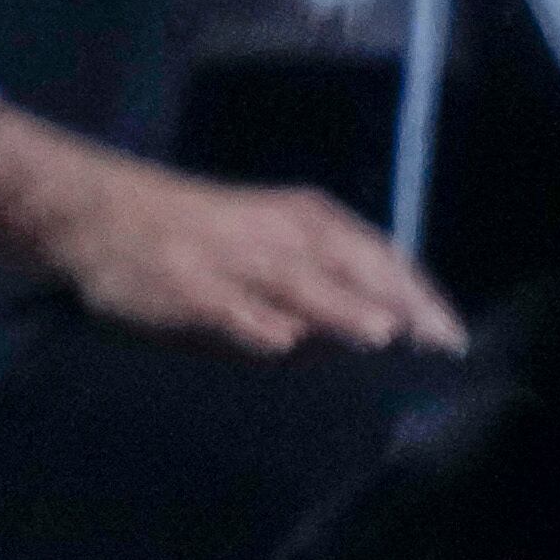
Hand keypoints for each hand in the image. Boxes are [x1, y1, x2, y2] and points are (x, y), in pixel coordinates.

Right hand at [0, 105, 463, 358]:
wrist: (106, 213)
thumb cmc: (204, 234)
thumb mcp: (275, 245)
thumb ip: (326, 280)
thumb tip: (386, 325)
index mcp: (310, 220)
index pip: (383, 256)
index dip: (421, 295)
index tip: (454, 339)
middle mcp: (282, 232)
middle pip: (354, 265)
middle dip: (401, 304)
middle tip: (441, 346)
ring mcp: (233, 256)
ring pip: (297, 280)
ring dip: (340, 306)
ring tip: (382, 334)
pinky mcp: (185, 282)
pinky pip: (225, 303)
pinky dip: (252, 319)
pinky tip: (280, 341)